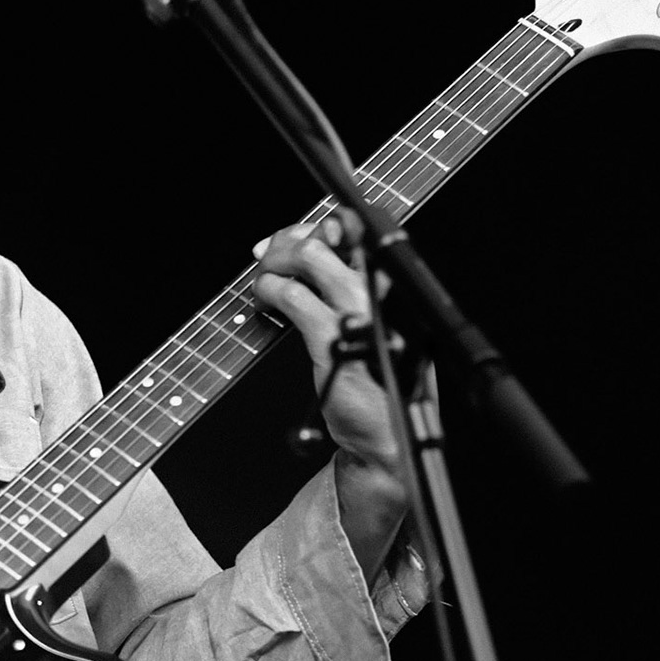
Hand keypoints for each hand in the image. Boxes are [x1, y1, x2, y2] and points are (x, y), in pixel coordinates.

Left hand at [250, 213, 399, 468]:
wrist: (386, 435)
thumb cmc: (375, 378)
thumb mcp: (369, 323)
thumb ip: (345, 285)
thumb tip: (305, 243)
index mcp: (396, 285)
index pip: (357, 232)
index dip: (319, 225)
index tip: (293, 235)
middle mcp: (384, 292)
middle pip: (331, 237)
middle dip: (289, 239)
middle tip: (267, 255)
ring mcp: (361, 313)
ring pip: (311, 259)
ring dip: (276, 261)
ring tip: (263, 276)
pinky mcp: (335, 339)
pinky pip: (295, 298)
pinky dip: (271, 290)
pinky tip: (264, 299)